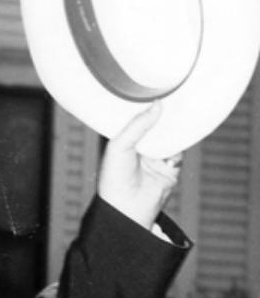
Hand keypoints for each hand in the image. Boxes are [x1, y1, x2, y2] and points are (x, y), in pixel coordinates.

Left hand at [97, 102, 181, 229]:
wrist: (126, 208)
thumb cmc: (114, 178)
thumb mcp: (120, 145)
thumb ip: (138, 125)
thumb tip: (157, 105)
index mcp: (122, 141)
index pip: (135, 119)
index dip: (143, 107)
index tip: (153, 90)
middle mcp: (139, 147)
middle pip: (155, 126)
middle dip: (162, 115)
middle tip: (171, 94)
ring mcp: (155, 157)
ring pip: (169, 136)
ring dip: (174, 127)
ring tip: (180, 107)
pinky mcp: (170, 168)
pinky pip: (179, 150)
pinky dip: (181, 142)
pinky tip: (184, 130)